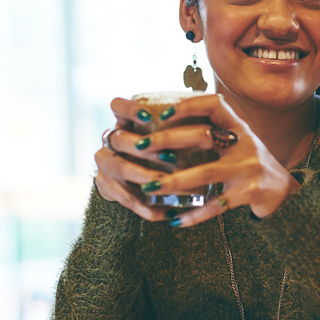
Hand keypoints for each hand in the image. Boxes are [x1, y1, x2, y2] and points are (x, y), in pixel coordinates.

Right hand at [94, 97, 177, 221]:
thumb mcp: (164, 138)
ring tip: (167, 183)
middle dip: (144, 148)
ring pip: (120, 167)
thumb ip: (178, 130)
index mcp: (124, 122)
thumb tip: (213, 118)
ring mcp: (105, 163)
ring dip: (144, 175)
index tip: (151, 117)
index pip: (117, 106)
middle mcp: (110, 141)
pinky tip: (168, 213)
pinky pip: (125, 198)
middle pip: (119, 138)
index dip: (131, 110)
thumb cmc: (160, 153)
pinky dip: (147, 208)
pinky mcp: (105, 186)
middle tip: (170, 157)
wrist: (135, 181)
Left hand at [115, 93, 299, 226]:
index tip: (160, 115)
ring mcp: (248, 168)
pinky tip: (175, 220)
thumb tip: (166, 128)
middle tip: (140, 147)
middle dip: (167, 140)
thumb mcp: (238, 142)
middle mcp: (244, 143)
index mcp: (238, 126)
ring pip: (205, 173)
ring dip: (174, 181)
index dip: (187, 105)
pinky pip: (216, 205)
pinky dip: (195, 214)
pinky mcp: (250, 193)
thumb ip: (213, 133)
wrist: (286, 192)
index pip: (213, 104)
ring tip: (149, 188)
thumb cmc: (251, 165)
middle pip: (202, 136)